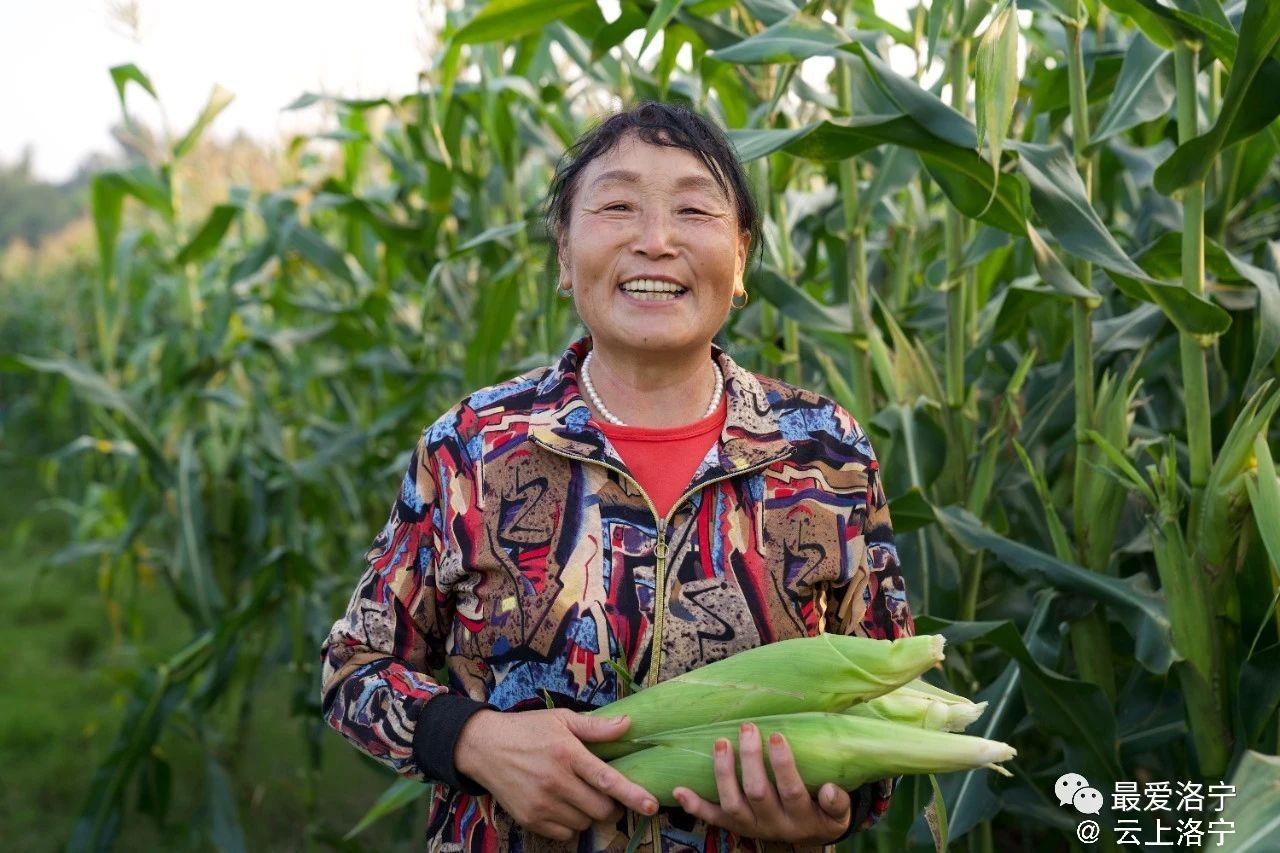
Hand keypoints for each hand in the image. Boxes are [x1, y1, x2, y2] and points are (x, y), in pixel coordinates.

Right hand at [454, 708, 658, 841]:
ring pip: (584, 822)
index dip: (632, 794)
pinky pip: (565, 834)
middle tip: (602, 791)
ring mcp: (542, 804)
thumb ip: (595, 726)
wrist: (484, 747)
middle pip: (601, 808)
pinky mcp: (530, 819)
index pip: (607, 779)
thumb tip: (628, 724)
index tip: (651, 805)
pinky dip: (570, 824)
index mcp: (567, 754)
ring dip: (588, 813)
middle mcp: (555, 781)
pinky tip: (561, 804)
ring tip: (576, 793)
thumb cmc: (527, 730)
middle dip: (610, 804)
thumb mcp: (561, 719)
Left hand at [671, 722, 852, 845]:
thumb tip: (829, 788)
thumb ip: (838, 801)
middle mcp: (774, 825)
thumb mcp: (837, 811)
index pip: (792, 791)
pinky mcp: (735, 827)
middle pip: (758, 793)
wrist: (811, 837)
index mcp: (802, 818)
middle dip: (751, 759)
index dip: (783, 765)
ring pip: (733, 804)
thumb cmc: (824, 812)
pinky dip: (695, 806)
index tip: (778, 736)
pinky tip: (679, 790)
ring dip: (724, 773)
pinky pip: (713, 819)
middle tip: (748, 728)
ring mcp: (751, 826)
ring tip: (721, 743)